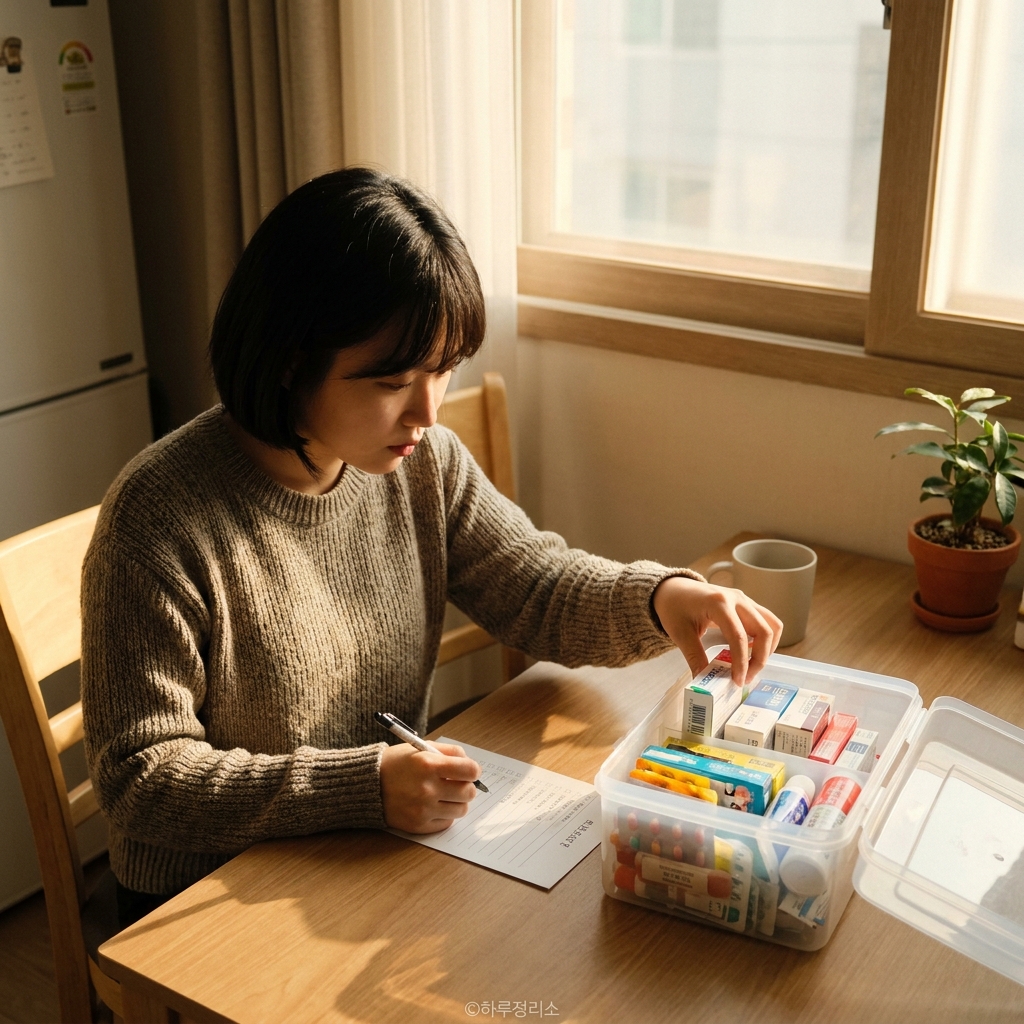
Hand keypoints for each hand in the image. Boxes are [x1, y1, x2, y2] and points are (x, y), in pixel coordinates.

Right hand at [380, 741, 480, 832]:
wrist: (368, 785)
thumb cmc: (396, 764)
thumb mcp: (421, 747)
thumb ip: (448, 752)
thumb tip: (470, 764)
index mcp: (429, 765)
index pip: (469, 770)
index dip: (473, 770)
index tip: (469, 770)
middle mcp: (427, 789)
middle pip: (468, 793)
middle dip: (467, 786)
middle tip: (458, 783)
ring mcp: (423, 810)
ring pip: (461, 810)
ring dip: (458, 802)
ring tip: (446, 795)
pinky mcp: (418, 825)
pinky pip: (447, 823)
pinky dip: (445, 814)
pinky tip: (434, 805)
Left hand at [652, 576, 782, 685]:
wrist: (674, 589)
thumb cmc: (674, 607)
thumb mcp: (680, 633)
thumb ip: (694, 657)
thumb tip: (704, 682)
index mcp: (718, 603)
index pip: (739, 636)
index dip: (741, 662)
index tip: (738, 681)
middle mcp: (736, 598)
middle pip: (763, 630)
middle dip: (759, 659)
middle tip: (745, 679)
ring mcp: (744, 599)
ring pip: (772, 625)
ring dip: (767, 649)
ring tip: (751, 667)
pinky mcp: (747, 604)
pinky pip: (767, 621)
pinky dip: (765, 639)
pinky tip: (752, 652)